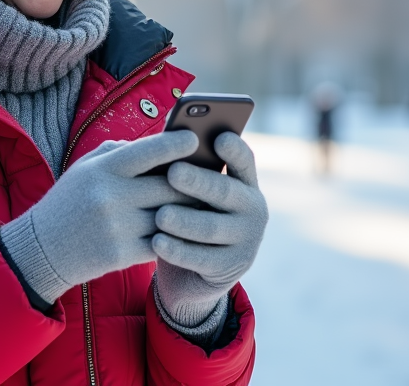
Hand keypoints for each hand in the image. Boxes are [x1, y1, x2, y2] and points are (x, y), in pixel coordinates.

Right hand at [0, 130, 198, 303]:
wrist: (43, 248)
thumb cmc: (70, 200)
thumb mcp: (86, 167)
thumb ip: (119, 151)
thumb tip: (159, 143)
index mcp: (103, 169)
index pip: (148, 150)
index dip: (175, 143)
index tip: (195, 138)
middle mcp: (111, 195)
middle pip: (168, 185)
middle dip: (192, 181)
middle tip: (210, 174)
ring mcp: (118, 227)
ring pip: (171, 215)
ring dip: (190, 209)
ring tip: (204, 201)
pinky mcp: (122, 254)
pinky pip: (163, 241)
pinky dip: (176, 235)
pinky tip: (186, 229)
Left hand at [153, 132, 267, 325]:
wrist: (194, 270)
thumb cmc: (190, 214)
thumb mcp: (194, 192)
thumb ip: (188, 168)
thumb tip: (164, 141)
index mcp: (245, 183)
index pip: (244, 161)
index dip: (234, 149)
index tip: (219, 137)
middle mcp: (252, 210)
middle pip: (225, 192)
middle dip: (198, 182)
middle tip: (173, 172)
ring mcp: (245, 241)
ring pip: (211, 228)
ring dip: (185, 220)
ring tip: (161, 215)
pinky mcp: (229, 268)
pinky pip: (200, 258)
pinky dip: (177, 250)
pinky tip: (157, 242)